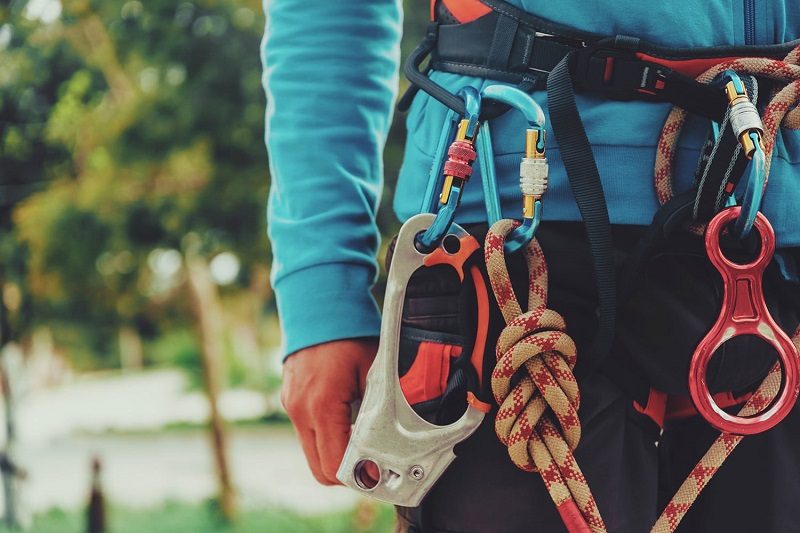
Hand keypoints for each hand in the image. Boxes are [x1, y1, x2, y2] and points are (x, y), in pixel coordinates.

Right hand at [281, 338, 377, 484]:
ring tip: (360, 437)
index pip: (333, 466)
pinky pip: (307, 433)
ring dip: (335, 453)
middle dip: (346, 472)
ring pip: (312, 453)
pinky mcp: (290, 401)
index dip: (356, 476)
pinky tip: (345, 419)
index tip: (376, 471)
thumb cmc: (349, 335)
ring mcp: (292, 406)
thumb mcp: (374, 370)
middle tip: (371, 462)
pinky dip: (326, 436)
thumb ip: (379, 409)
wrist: (318, 305)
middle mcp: (301, 411)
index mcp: (321, 407)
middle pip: (319, 469)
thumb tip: (388, 442)